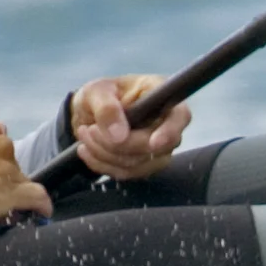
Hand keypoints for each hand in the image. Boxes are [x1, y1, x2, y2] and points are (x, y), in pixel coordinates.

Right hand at [0, 123, 50, 221]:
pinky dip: (42, 207)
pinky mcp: (13, 191)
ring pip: (23, 187)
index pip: (4, 151)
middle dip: (4, 185)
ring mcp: (9, 168)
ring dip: (12, 199)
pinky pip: (38, 199)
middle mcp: (3, 145)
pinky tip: (41, 214)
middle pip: (15, 171)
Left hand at [71, 75, 190, 179]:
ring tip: (85, 134)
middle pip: (155, 147)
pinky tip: (86, 150)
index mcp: (162, 95)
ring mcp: (159, 148)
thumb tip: (119, 137)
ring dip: (104, 154)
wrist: (90, 113)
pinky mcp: (145, 165)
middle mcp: (167, 124)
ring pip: (138, 164)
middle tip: (89, 130)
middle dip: (117, 144)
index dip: (170, 131)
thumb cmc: (100, 95)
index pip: (180, 116)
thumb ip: (107, 108)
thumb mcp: (96, 92)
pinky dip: (101, 164)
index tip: (154, 143)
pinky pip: (127, 173)